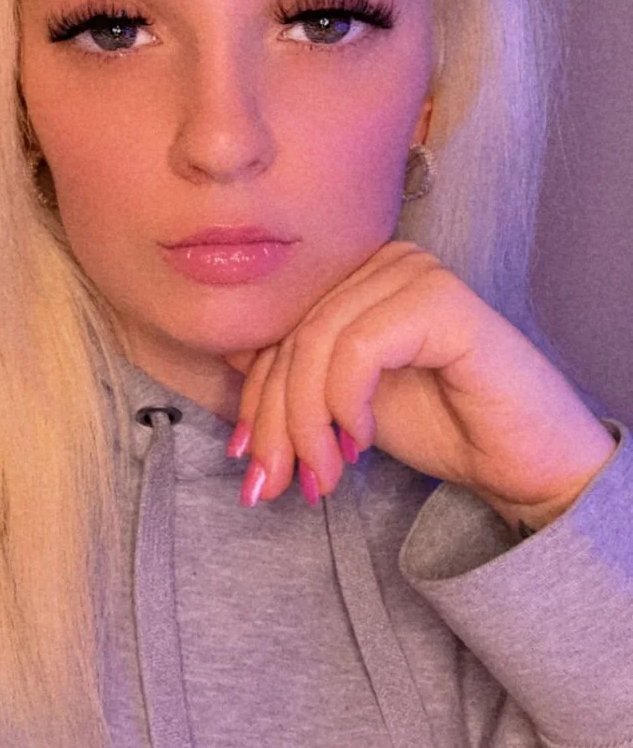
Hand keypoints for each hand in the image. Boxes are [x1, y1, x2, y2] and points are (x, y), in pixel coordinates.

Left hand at [222, 241, 616, 526]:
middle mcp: (385, 262)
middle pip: (293, 339)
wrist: (521, 463)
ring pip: (318, 344)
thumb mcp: (344, 403)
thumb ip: (296, 372)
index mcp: (359, 277)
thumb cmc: (442, 427)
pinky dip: (347, 402)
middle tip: (276, 485)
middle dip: (276, 424)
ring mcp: (416, 274)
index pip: (279, 331)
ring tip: (323, 478)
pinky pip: (360, 346)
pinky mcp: (442, 301)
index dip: (254, 400)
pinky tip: (362, 441)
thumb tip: (225, 352)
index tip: (250, 466)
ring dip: (308, 424)